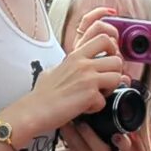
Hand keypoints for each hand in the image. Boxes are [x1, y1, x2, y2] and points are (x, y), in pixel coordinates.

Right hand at [20, 24, 134, 129]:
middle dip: (114, 74)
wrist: (33, 110)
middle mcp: (83, 64)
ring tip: (95, 96)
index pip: (104, 39)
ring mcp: (88, 78)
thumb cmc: (41, 95)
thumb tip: (68, 66)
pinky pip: (105, 100)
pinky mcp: (90, 95)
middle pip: (117, 60)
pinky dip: (96, 108)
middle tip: (104, 84)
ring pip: (117, 78)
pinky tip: (84, 109)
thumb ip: (66, 65)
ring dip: (109, 90)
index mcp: (75, 56)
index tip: (105, 63)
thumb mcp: (53, 70)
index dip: (111, 50)